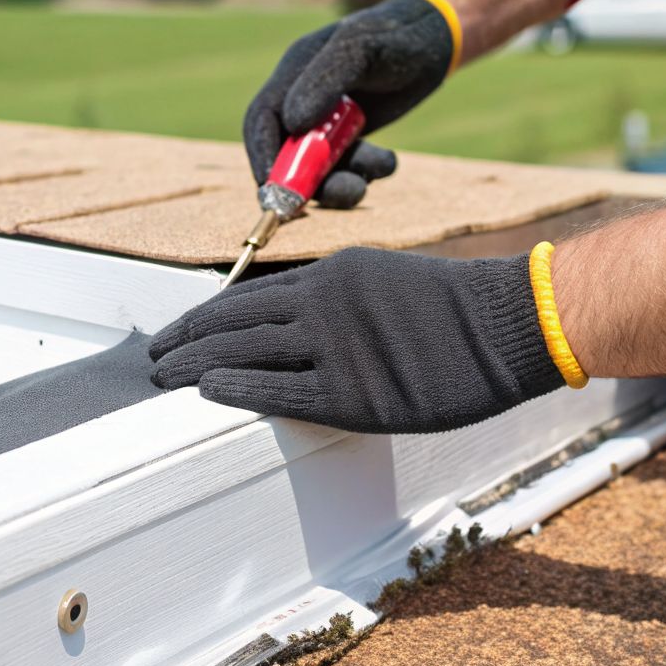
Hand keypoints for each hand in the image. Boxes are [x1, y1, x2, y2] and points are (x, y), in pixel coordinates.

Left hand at [148, 247, 563, 433]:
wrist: (512, 322)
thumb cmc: (459, 311)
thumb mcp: (385, 284)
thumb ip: (339, 301)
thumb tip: (296, 324)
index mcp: (334, 274)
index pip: (253, 294)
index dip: (209, 312)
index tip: (182, 327)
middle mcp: (325, 303)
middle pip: (235, 319)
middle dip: (188, 336)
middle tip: (154, 354)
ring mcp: (336, 346)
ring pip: (245, 350)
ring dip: (195, 362)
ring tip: (162, 374)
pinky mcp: (354, 391)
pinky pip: (280, 389)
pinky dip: (235, 387)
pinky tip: (206, 390)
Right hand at [243, 0, 455, 208]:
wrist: (434, 41)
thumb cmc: (394, 37)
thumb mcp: (359, 49)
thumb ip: (324, 82)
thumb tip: (292, 123)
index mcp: (294, 73)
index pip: (261, 120)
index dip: (263, 156)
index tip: (276, 189)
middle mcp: (302, 99)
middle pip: (286, 152)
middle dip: (308, 180)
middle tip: (343, 193)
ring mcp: (325, 120)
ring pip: (318, 167)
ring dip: (343, 180)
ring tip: (380, 167)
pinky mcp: (349, 135)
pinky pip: (346, 167)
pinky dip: (365, 172)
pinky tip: (389, 161)